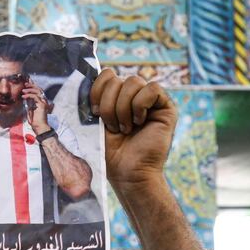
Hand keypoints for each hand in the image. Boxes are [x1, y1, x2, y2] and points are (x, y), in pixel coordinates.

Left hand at [22, 83, 50, 134]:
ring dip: (29, 89)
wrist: (39, 127)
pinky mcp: (42, 105)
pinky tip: (24, 96)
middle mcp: (44, 100)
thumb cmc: (35, 120)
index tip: (27, 82)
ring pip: (38, 91)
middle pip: (39, 89)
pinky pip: (35, 97)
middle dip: (32, 85)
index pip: (38, 90)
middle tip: (25, 84)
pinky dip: (29, 95)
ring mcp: (44, 102)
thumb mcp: (31, 108)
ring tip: (23, 90)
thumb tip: (25, 96)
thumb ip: (30, 102)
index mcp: (42, 101)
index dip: (33, 85)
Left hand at [90, 70, 176, 188]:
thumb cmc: (108, 153)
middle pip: (117, 78)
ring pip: (134, 81)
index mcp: (115, 97)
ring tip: (125, 129)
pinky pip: (153, 89)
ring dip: (123, 108)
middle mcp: (133, 96)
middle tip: (112, 127)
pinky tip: (139, 122)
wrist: (127, 174)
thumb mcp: (93, 123)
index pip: (106, 75)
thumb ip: (91, 100)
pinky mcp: (166, 108)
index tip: (94, 113)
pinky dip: (141, 105)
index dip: (97, 89)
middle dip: (109, 104)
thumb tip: (83, 77)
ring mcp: (150, 101)